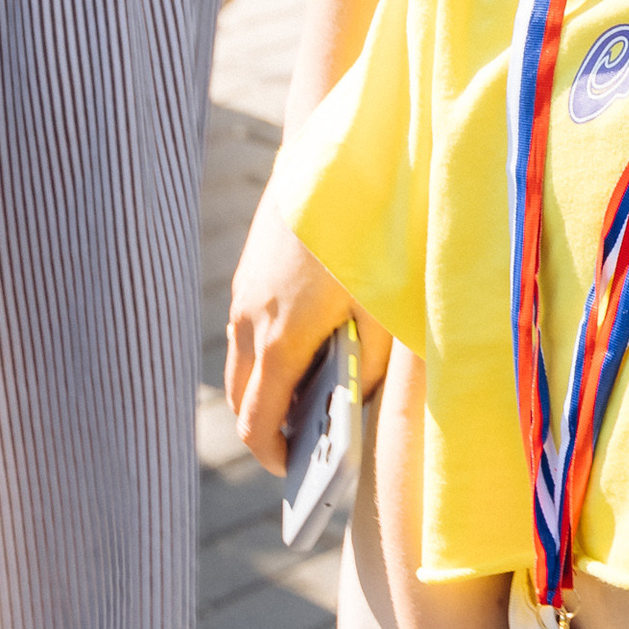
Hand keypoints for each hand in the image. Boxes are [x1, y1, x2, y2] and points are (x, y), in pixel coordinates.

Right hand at [226, 173, 365, 474]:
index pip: (258, 422)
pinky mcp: (248, 273)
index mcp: (281, 339)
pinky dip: (266, 355)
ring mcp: (243, 295)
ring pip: (241, 365)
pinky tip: (307, 350)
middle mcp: (250, 321)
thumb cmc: (374, 234)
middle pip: (242, 399)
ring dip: (265, 390)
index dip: (273, 456)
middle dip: (268, 428)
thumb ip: (371, 367)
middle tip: (307, 444)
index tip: (294, 474)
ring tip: (310, 402)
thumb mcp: (388, 308)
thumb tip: (351, 403)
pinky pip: (247, 332)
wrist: (336, 155)